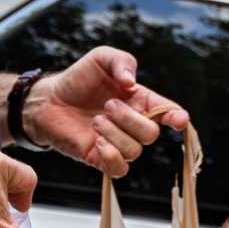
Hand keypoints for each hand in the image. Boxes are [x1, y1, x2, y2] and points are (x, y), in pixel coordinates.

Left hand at [23, 47, 189, 178]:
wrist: (49, 99)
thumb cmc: (79, 78)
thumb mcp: (101, 58)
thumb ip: (121, 62)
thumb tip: (131, 83)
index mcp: (141, 100)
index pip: (168, 112)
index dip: (177, 117)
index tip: (178, 119)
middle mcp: (133, 124)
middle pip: (150, 134)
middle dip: (129, 119)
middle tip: (107, 105)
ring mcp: (119, 143)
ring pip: (135, 151)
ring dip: (114, 133)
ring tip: (95, 120)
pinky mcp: (101, 158)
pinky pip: (119, 169)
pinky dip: (111, 156)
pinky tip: (97, 142)